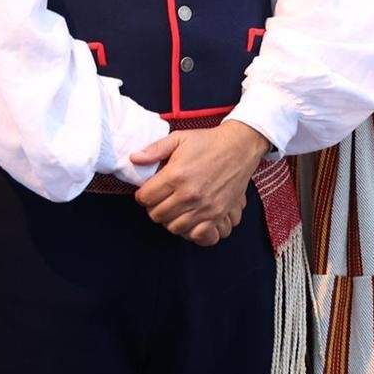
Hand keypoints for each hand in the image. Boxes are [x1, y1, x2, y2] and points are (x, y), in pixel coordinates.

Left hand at [131, 122, 269, 245]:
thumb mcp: (179, 138)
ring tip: (174, 207)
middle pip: (156, 215)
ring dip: (170, 219)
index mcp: (176, 175)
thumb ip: (154, 150)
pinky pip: (196, 234)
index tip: (149, 190)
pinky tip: (189, 217)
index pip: (145, 198)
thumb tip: (133, 159)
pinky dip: (189, 229)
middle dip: (154, 207)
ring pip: (173, 227)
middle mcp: (189, 194)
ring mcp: (204, 207)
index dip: (143, 194)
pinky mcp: (217, 214)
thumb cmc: (208, 142)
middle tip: (161, 198)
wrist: (240, 147)